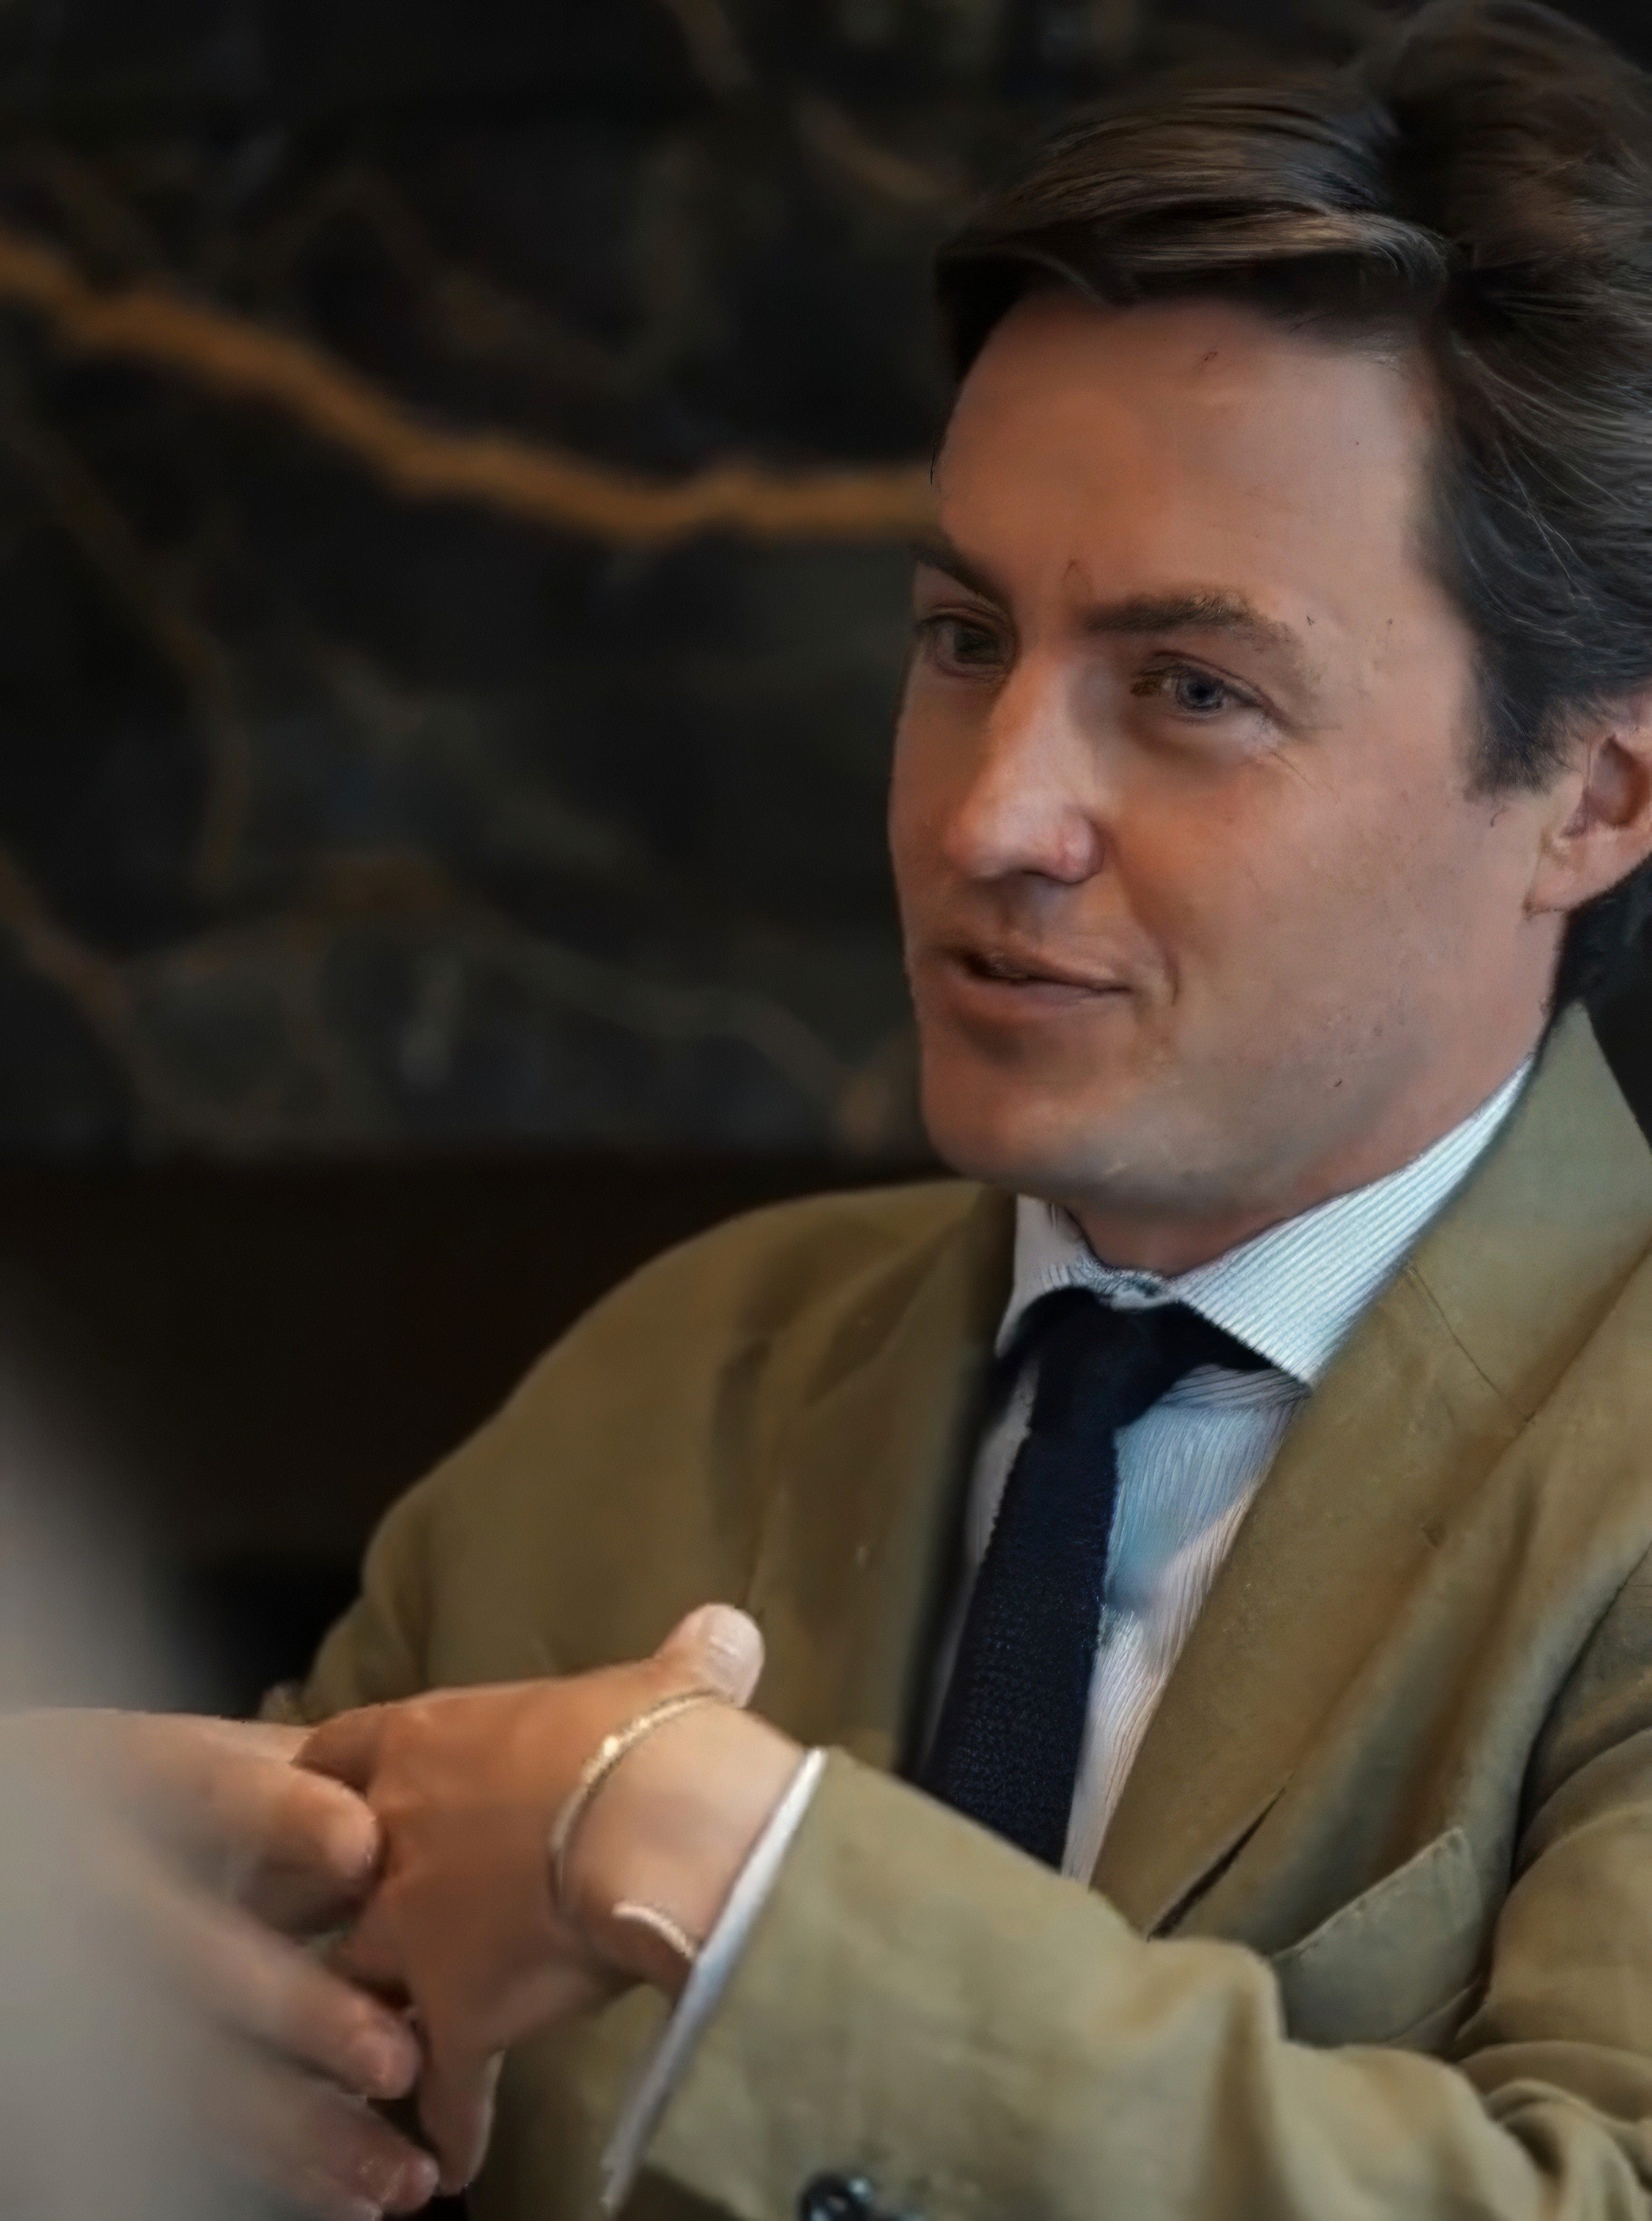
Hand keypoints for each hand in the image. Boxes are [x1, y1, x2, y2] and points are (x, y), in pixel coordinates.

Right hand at [18, 1711, 439, 2220]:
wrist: (54, 1831)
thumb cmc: (174, 1792)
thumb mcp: (222, 1760)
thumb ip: (304, 1773)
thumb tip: (405, 1794)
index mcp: (137, 1784)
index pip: (205, 1792)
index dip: (279, 1814)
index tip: (362, 1847)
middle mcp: (110, 1893)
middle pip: (196, 1956)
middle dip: (297, 2009)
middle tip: (398, 2059)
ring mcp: (105, 1991)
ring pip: (197, 2069)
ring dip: (305, 2126)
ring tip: (405, 2172)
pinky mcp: (115, 2073)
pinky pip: (192, 2130)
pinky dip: (281, 2169)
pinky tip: (354, 2199)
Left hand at [302, 1605, 801, 2191]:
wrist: (660, 1826)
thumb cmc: (652, 1734)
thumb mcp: (671, 1682)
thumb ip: (686, 1658)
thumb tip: (728, 1629)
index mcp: (428, 1742)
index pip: (336, 1752)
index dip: (326, 1780)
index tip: (322, 1800)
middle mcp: (396, 1837)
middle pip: (315, 1880)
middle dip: (315, 1909)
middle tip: (315, 1932)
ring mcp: (414, 1934)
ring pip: (349, 1987)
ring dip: (360, 2024)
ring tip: (368, 2058)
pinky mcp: (458, 2015)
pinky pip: (441, 2086)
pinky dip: (449, 2127)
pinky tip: (455, 2163)